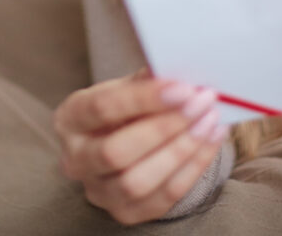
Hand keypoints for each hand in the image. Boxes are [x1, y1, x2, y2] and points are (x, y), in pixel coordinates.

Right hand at [52, 71, 228, 224]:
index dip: (144, 98)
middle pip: (116, 151)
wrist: (127, 142)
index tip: (183, 88)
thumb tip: (177, 69)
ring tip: (210, 121)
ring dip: (182, 149)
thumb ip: (146, 80)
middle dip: (165, 127)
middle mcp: (75, 159)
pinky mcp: (125, 213)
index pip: (103, 108)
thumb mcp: (127, 87)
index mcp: (70, 118)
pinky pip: (164, 196)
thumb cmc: (125, 110)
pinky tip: (211, 140)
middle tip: (201, 103)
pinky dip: (193, 167)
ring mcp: (98, 191)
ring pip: (138, 181)